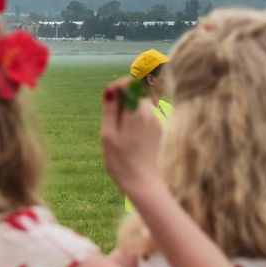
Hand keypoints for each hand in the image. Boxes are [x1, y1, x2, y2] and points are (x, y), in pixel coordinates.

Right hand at [100, 78, 163, 197]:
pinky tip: (128, 136)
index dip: (118, 86)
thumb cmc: (120, 161)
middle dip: (122, 97)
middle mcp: (150, 113)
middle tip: (110, 118)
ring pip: (141, 103)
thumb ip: (110, 110)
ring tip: (118, 129)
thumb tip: (110, 90)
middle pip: (136, 92)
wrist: (142, 182)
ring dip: (128, 108)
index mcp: (137, 112)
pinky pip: (145, 114)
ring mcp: (156, 121)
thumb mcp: (108, 134)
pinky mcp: (158, 129)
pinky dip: (135, 117)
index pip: (131, 84)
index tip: (107, 97)